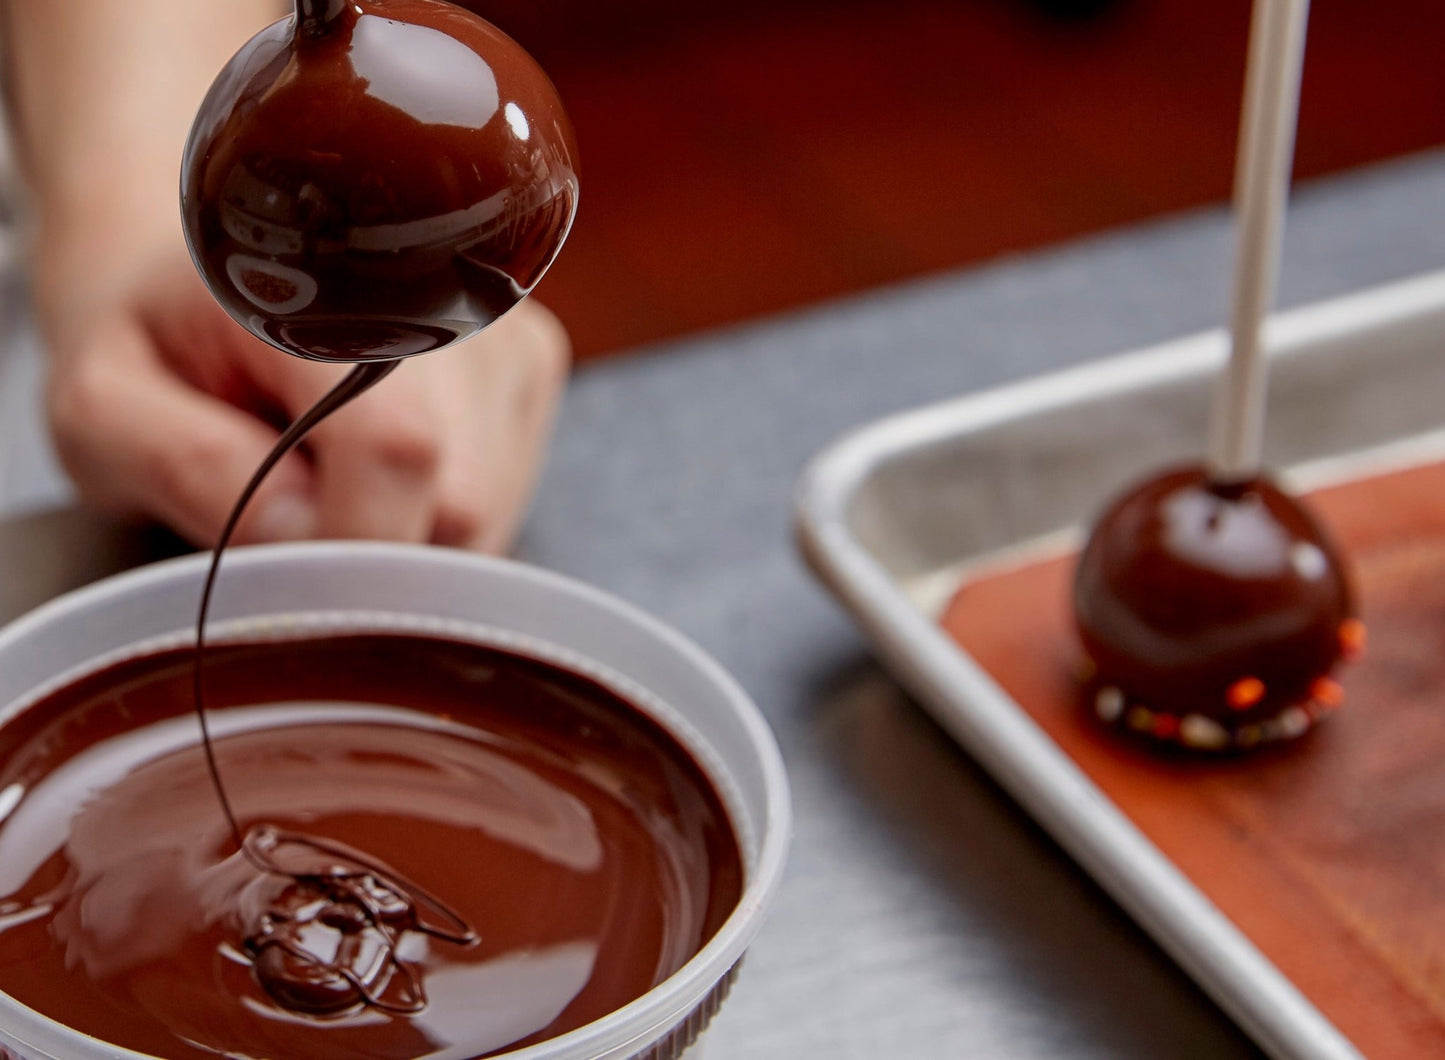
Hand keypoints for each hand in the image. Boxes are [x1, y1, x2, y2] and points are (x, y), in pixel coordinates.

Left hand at [43, 252, 569, 551]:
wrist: (205, 272)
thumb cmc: (149, 342)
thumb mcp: (100, 407)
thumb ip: (182, 461)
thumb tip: (299, 531)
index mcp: (326, 277)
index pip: (395, 447)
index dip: (346, 542)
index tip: (278, 573)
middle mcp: (446, 292)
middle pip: (457, 502)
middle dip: (370, 547)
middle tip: (285, 514)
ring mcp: (502, 332)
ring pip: (491, 515)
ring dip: (404, 536)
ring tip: (326, 482)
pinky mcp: (532, 369)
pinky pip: (506, 502)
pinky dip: (435, 519)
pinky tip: (375, 473)